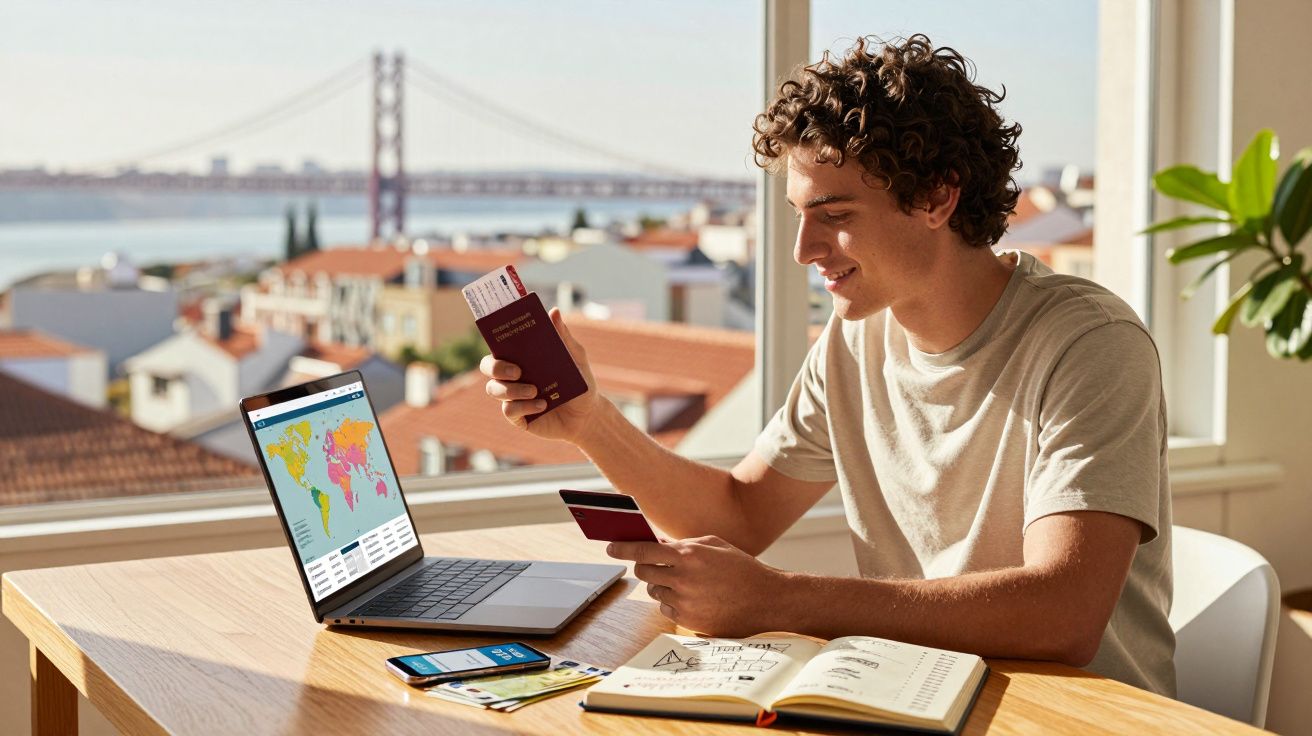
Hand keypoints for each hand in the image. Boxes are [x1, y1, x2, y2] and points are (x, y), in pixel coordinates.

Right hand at [480, 307, 600, 442]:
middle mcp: (512, 376)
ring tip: (534, 390)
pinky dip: (524, 407)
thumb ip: (564, 337)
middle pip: (488, 367)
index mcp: (522, 358)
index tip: (503, 336)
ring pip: (494, 389)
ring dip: (512, 390)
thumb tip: (554, 312)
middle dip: (496, 367)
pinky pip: (509, 410)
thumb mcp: (577, 359)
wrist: (588, 415)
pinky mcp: (518, 417)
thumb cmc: (580, 383)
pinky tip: (542, 405)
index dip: (494, 340)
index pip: (499, 346)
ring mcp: (512, 397)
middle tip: (517, 371)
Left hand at [607, 536, 790, 636]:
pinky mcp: (687, 621)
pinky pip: (665, 608)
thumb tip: (656, 544)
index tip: (611, 546)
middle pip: (643, 572)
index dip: (623, 548)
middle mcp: (683, 579)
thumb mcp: (714, 546)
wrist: (766, 601)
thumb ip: (683, 544)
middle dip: (645, 566)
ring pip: (653, 590)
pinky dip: (672, 601)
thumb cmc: (742, 569)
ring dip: (661, 584)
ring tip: (684, 581)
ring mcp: (684, 602)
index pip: (644, 550)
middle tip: (655, 564)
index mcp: (689, 555)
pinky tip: (692, 597)